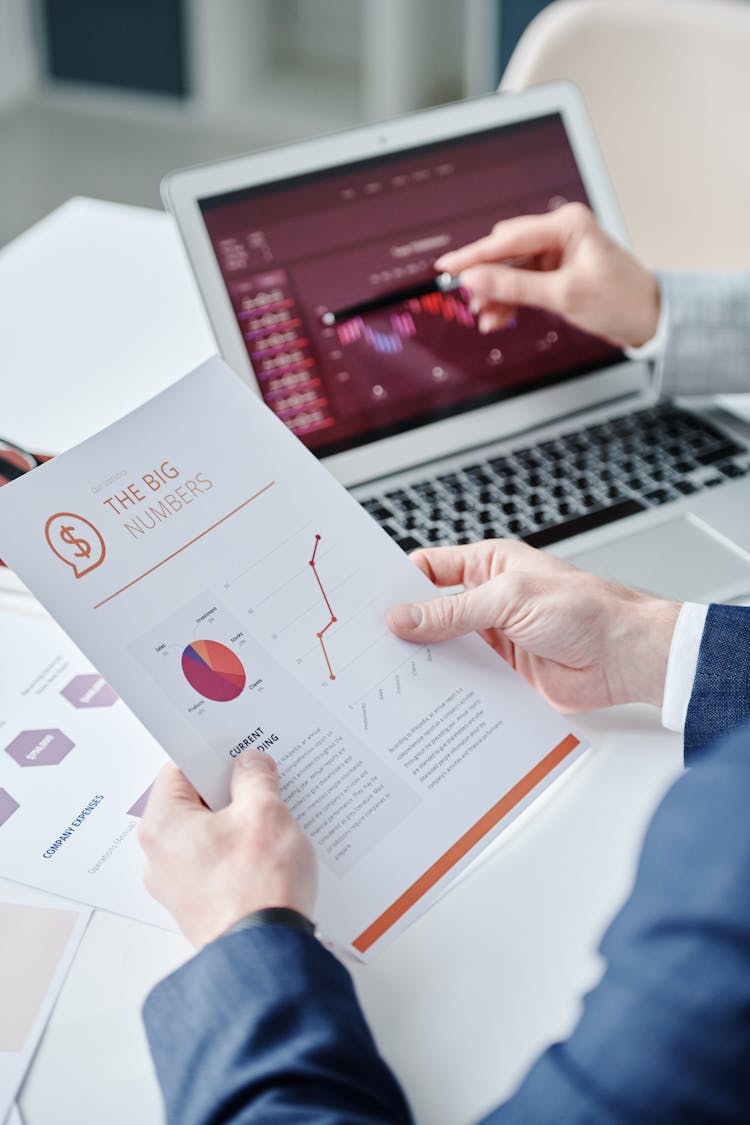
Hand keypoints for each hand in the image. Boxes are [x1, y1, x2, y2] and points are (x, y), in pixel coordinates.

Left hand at [139, 751, 316, 946]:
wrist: (265, 957)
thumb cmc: (258, 886)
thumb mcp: (265, 813)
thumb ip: (255, 777)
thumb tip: (251, 763)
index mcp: (163, 824)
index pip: (180, 770)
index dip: (213, 755)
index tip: (241, 751)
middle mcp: (159, 855)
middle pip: (194, 802)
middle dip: (230, 790)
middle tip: (264, 782)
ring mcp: (176, 885)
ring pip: (207, 834)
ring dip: (238, 823)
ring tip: (274, 820)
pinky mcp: (197, 905)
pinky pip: (215, 863)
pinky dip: (238, 853)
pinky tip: (269, 853)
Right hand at [387, 540, 679, 712]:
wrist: (625, 657)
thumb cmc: (585, 609)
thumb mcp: (509, 599)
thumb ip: (453, 612)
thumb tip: (404, 617)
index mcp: (488, 566)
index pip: (429, 568)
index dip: (399, 582)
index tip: (369, 601)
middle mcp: (487, 600)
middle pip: (432, 612)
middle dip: (406, 626)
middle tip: (370, 642)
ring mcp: (494, 638)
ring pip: (445, 649)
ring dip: (425, 661)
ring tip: (389, 674)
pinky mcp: (503, 673)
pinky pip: (466, 679)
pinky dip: (447, 688)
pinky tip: (427, 696)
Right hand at [435, 203, 659, 348]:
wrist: (649, 319)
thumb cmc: (621, 300)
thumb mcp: (563, 296)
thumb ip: (515, 288)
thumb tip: (474, 280)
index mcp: (566, 224)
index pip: (508, 239)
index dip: (474, 255)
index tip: (446, 267)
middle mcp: (560, 232)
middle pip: (506, 252)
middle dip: (485, 278)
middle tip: (468, 300)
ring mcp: (557, 252)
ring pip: (510, 270)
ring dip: (496, 293)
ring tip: (486, 317)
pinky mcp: (556, 271)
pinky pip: (521, 282)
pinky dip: (509, 300)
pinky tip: (498, 317)